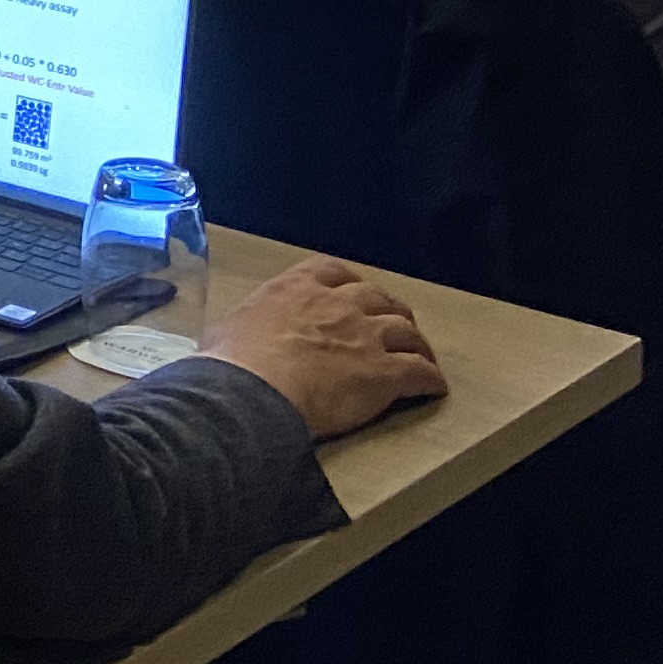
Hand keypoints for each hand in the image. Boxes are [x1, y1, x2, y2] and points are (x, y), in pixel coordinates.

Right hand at [196, 256, 448, 440]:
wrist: (252, 392)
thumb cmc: (229, 364)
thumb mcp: (229, 329)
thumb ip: (248, 328)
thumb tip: (233, 343)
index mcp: (295, 289)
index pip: (332, 271)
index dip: (348, 283)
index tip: (351, 294)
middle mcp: (337, 305)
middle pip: (378, 298)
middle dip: (389, 311)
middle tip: (392, 326)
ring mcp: (365, 336)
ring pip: (406, 331)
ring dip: (415, 342)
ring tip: (420, 355)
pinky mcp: (385, 373)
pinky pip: (420, 372)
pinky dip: (430, 378)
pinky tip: (433, 386)